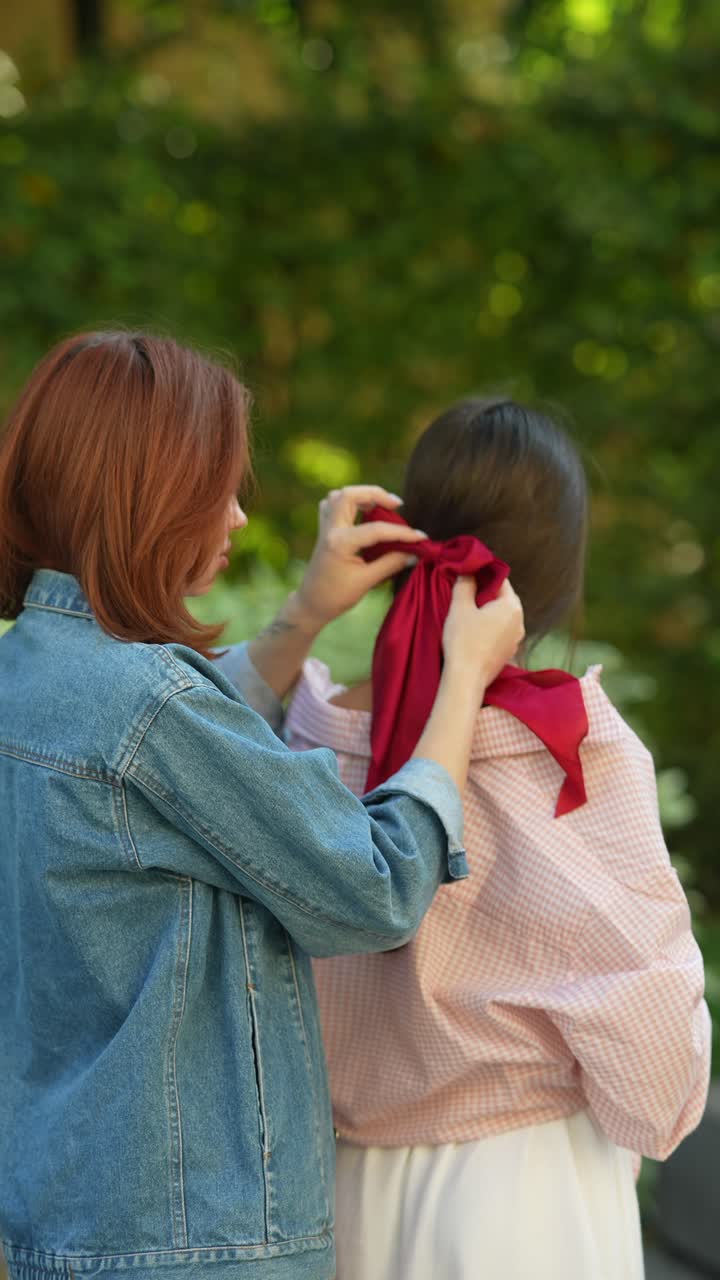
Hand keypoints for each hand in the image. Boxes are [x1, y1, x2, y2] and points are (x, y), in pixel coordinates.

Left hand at [289, 485, 426, 632]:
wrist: (311, 604)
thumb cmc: (337, 596)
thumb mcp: (366, 582)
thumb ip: (391, 564)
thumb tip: (414, 553)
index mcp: (340, 543)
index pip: (376, 529)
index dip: (402, 533)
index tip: (421, 537)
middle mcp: (331, 530)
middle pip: (350, 495)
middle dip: (375, 494)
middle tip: (396, 505)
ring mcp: (325, 528)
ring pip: (339, 496)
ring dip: (361, 495)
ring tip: (380, 505)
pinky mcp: (324, 530)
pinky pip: (332, 505)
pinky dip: (348, 502)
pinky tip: (362, 511)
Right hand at [442, 577, 523, 692]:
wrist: (466, 678)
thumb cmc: (463, 641)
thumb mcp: (460, 607)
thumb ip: (465, 584)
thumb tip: (469, 571)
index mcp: (512, 606)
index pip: (500, 579)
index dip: (483, 574)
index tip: (468, 574)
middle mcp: (520, 621)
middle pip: (503, 598)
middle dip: (485, 593)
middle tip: (465, 594)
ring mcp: (516, 639)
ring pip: (502, 616)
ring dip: (487, 611)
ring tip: (467, 614)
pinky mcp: (509, 652)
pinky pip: (500, 631)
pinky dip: (489, 627)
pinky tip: (473, 632)